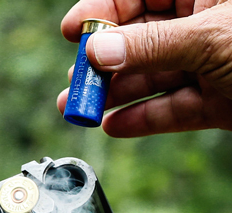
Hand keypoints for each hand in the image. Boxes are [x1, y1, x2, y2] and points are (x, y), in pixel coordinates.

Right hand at [57, 0, 231, 136]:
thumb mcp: (210, 38)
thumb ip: (152, 45)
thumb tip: (98, 51)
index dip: (102, 12)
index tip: (71, 32)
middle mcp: (203, 26)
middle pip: (139, 41)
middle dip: (103, 62)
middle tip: (75, 79)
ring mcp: (211, 65)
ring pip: (151, 78)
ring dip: (114, 95)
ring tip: (81, 110)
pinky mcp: (218, 102)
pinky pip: (173, 109)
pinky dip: (142, 119)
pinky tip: (113, 126)